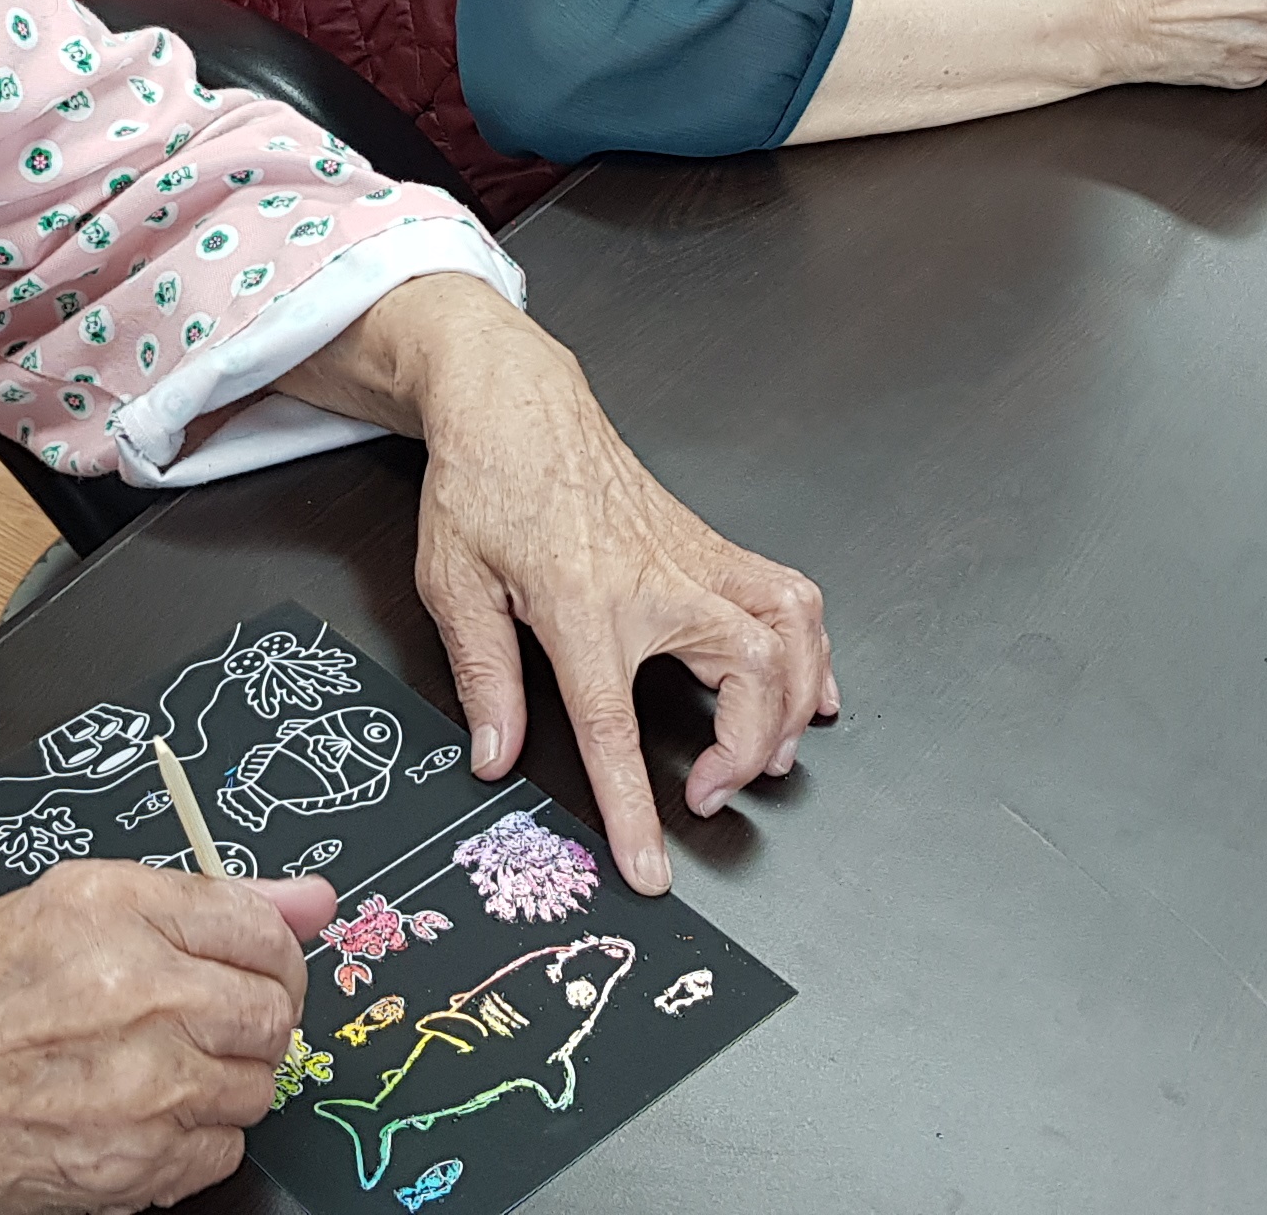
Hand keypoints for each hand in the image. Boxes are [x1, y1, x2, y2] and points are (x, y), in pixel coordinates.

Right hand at [0, 862, 339, 1214]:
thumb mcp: (64, 909)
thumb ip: (199, 900)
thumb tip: (310, 899)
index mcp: (115, 911)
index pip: (261, 927)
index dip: (270, 951)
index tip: (255, 965)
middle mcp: (137, 991)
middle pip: (275, 1011)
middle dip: (251, 1018)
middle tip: (200, 1023)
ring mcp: (142, 1085)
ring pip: (259, 1085)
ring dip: (222, 1080)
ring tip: (154, 1068)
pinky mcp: (135, 1164)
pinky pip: (224, 1152)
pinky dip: (194, 1140)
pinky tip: (140, 1116)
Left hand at [404, 304, 837, 893]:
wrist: (515, 399)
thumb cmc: (483, 481)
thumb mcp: (452, 582)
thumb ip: (483, 677)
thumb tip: (495, 757)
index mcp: (583, 606)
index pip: (616, 729)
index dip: (637, 810)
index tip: (653, 868)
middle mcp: (657, 581)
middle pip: (750, 673)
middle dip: (751, 749)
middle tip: (714, 790)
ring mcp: (695, 557)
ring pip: (792, 629)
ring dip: (797, 699)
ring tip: (773, 751)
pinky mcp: (711, 542)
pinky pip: (790, 595)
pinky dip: (814, 647)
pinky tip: (809, 686)